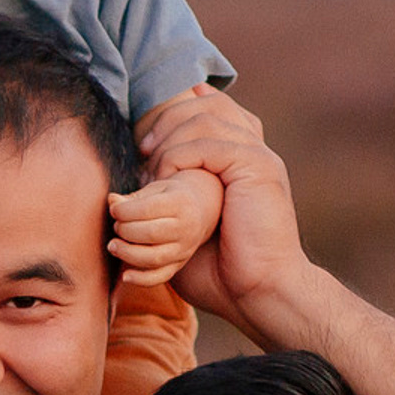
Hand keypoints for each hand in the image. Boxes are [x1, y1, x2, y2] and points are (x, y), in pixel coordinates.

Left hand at [107, 164, 221, 285]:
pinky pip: (160, 277)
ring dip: (127, 254)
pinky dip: (141, 280)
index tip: (114, 210)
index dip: (124, 211)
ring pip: (154, 258)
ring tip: (113, 246)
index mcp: (180, 202)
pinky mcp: (180, 264)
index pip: (147, 209)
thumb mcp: (154, 191)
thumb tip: (112, 201)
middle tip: (116, 227)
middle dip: (125, 231)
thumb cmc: (168, 198)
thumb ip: (132, 198)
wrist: (198, 211)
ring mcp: (184, 249)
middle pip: (151, 234)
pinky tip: (125, 276)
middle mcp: (186, 227)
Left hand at [137, 88, 315, 332]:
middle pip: (207, 103)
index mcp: (243, 156)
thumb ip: (173, 194)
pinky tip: (166, 182)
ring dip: (170, 140)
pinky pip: (210, 143)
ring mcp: (259, 156)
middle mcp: (254, 149)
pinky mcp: (258, 168)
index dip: (177, 111)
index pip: (212, 104)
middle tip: (144, 149)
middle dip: (168, 120)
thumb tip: (135, 182)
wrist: (257, 292)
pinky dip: (180, 157)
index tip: (148, 141)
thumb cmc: (220, 268)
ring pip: (205, 118)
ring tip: (152, 171)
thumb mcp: (187, 224)